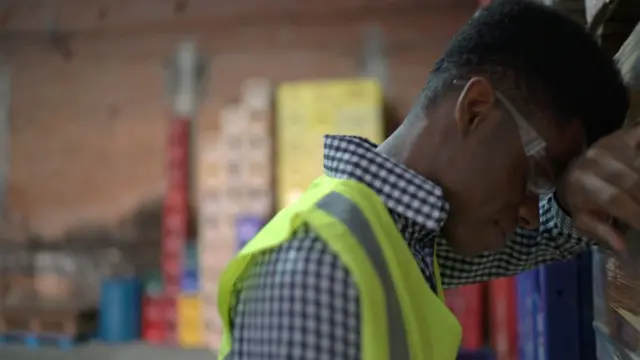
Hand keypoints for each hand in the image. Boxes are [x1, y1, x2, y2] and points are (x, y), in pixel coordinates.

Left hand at [557, 126, 639, 251]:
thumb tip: (623, 248)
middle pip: (634, 181)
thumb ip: (602, 231)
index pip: (616, 199)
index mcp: (585, 185)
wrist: (570, 171)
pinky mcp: (623, 135)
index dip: (637, 214)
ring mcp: (610, 145)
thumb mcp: (583, 219)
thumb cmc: (581, 199)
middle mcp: (596, 162)